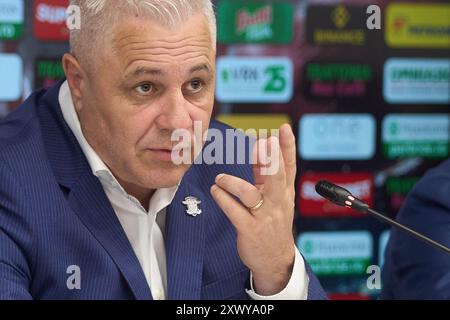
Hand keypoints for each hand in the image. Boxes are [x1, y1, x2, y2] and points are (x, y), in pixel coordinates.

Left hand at [210, 124, 296, 294]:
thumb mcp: (275, 197)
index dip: (287, 147)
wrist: (275, 260)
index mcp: (284, 192)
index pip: (288, 166)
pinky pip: (235, 211)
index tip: (283, 128)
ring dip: (233, 182)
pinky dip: (223, 199)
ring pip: (251, 194)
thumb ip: (265, 173)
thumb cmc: (273, 223)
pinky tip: (215, 191)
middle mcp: (278, 202)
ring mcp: (265, 216)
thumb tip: (259, 147)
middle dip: (272, 160)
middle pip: (277, 177)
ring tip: (220, 179)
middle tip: (265, 143)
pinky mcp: (250, 229)